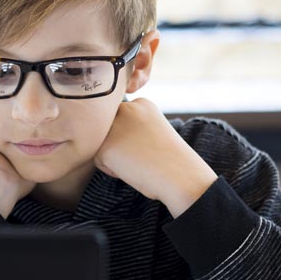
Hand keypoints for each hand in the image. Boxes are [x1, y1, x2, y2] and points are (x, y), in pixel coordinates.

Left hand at [94, 98, 217, 217]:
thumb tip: (110, 133)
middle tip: (143, 154)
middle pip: (107, 130)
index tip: (149, 146)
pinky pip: (99, 161)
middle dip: (119, 145)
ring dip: (114, 157)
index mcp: (141, 103)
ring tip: (138, 161)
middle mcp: (125, 108)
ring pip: (100, 144)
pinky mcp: (104, 147)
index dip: (131, 138)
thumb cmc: (170, 160)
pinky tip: (132, 169)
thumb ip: (132, 125)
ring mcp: (113, 126)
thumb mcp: (153, 131)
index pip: (119, 120)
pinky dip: (112, 170)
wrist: (181, 177)